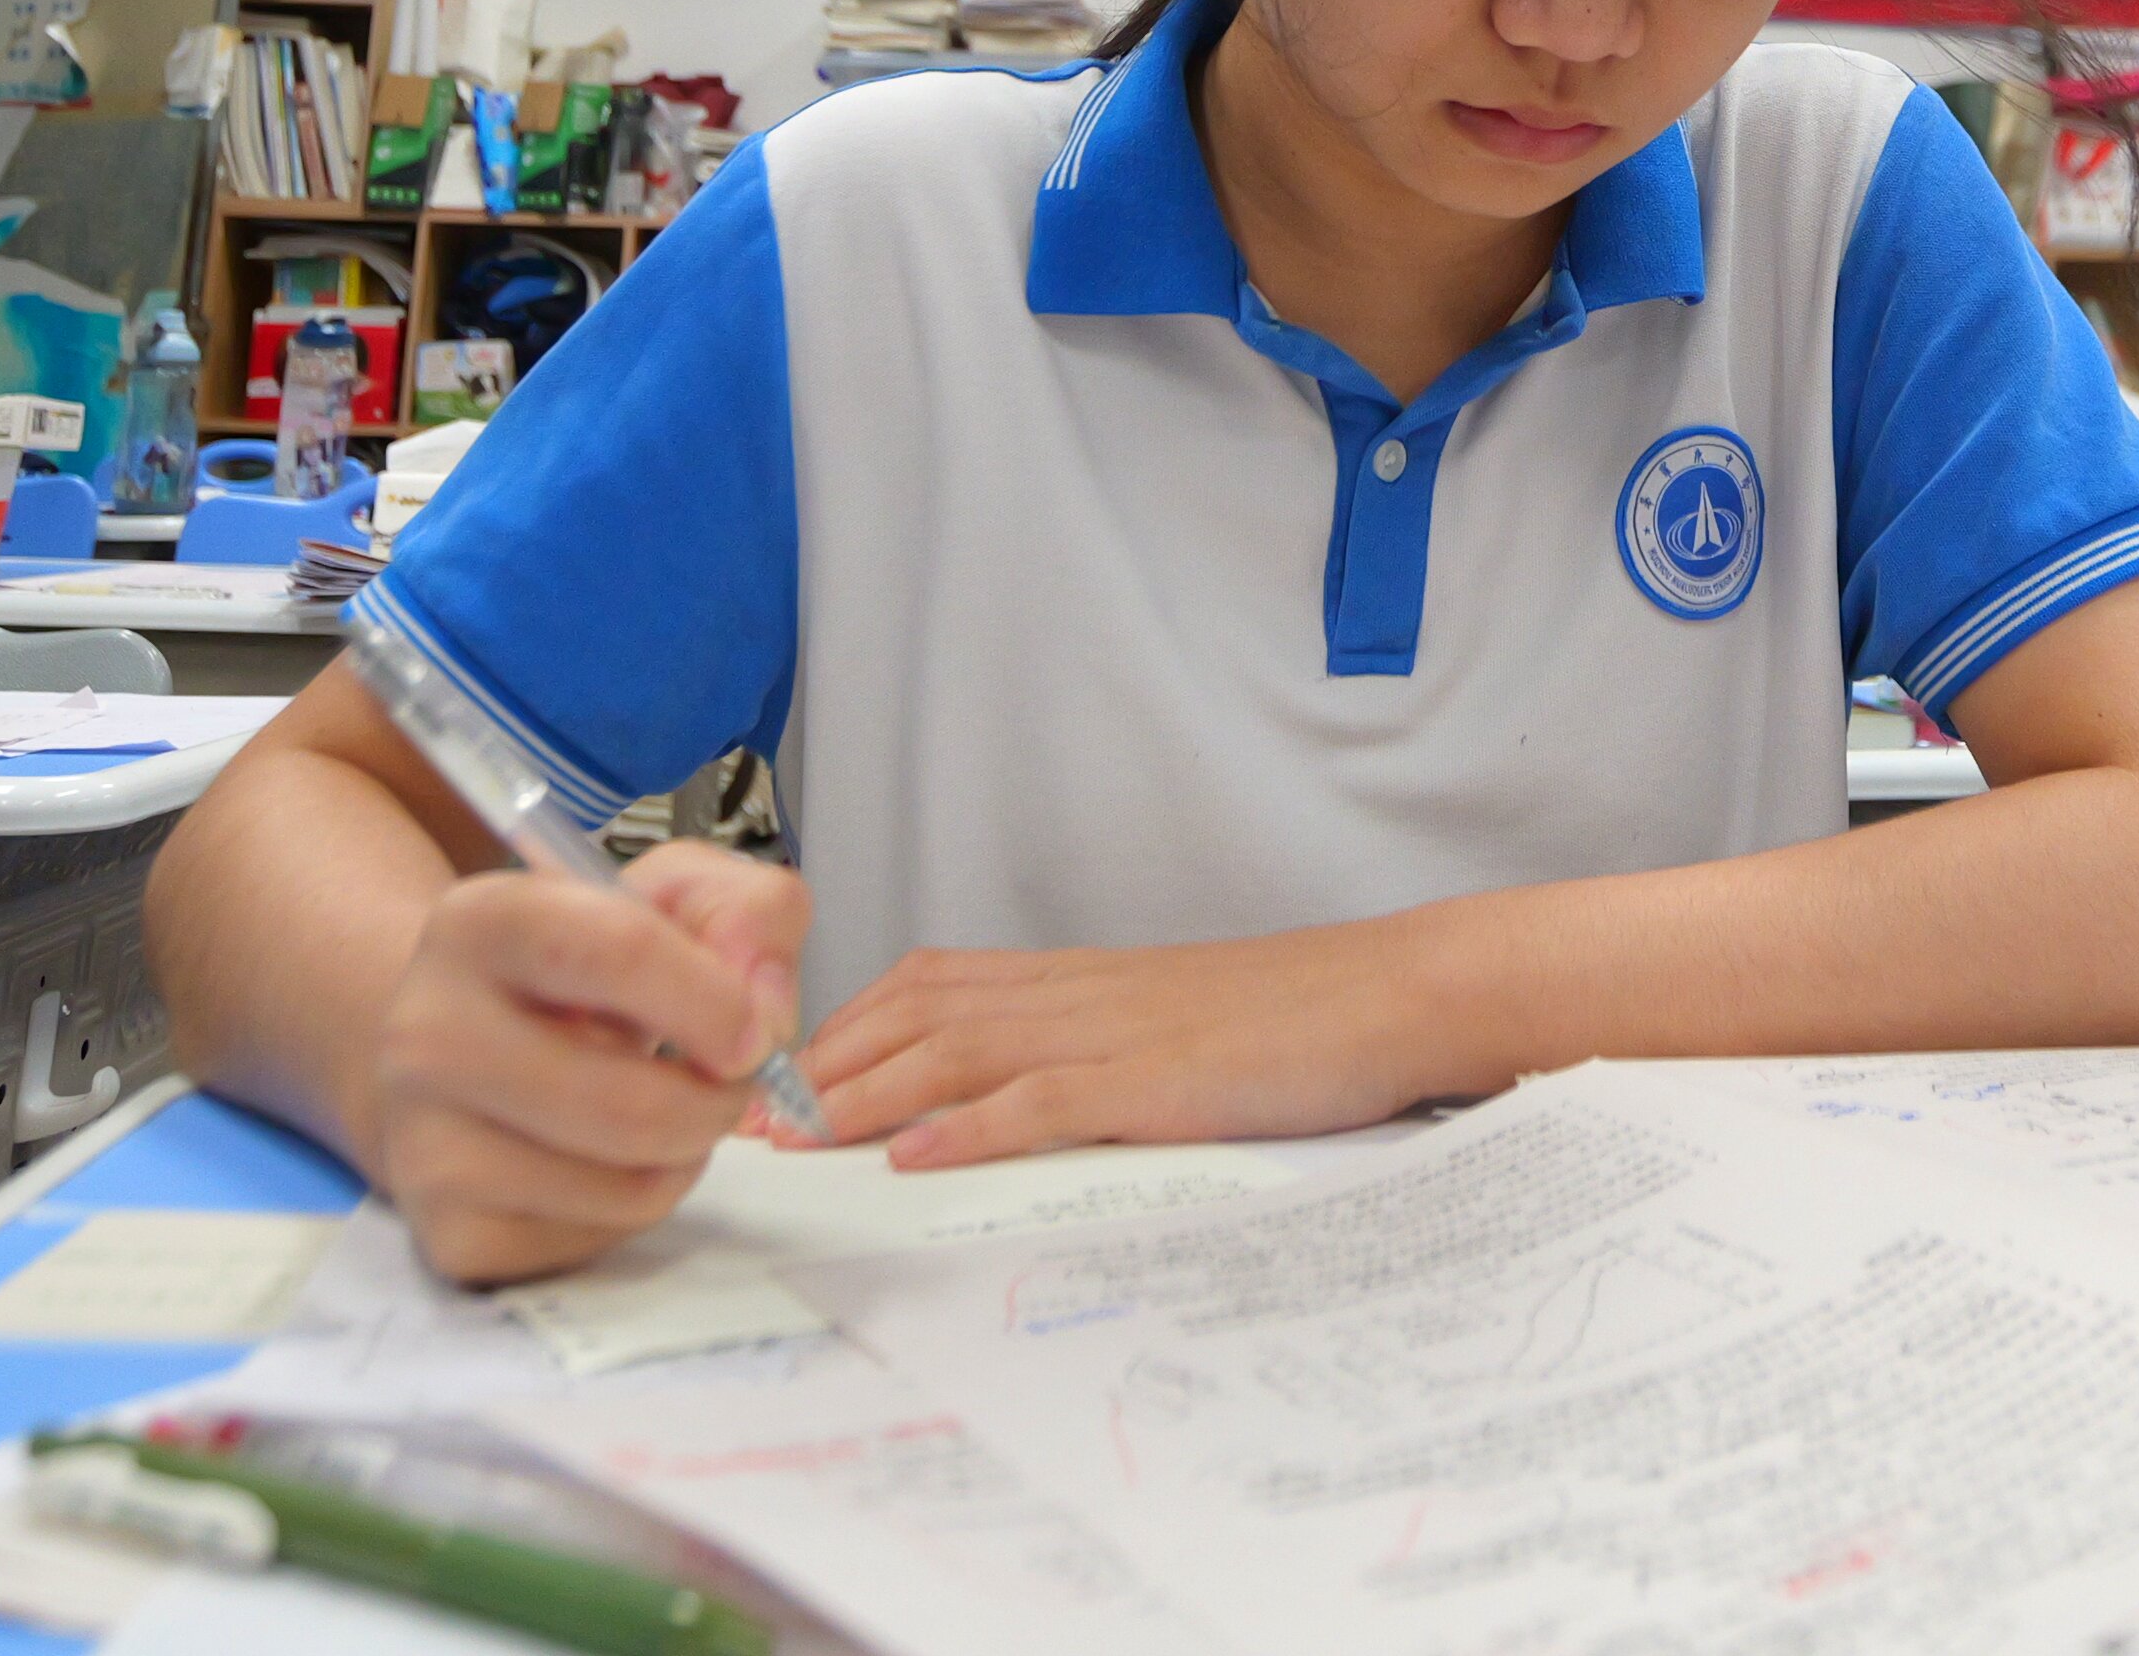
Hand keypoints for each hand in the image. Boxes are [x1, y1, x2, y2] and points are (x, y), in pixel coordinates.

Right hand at [353, 841, 809, 1283]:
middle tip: (729, 1080)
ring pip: (628, 1185)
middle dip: (720, 1101)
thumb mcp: (666, 896)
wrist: (458, 1044)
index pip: (621, 953)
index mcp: (479, 923)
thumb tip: (764, 1012)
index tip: (754, 1031)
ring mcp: (428, 1145)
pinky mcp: (452, 1233)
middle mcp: (429, 1033)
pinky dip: (640, 1202)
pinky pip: (603, 1239)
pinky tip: (611, 1153)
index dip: (717, 1000)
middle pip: (631, 1106)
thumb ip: (747, 912)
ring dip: (688, 1151)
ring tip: (665, 1105)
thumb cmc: (576, 966)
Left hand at [799, 919, 1460, 1165]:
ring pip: (959, 1050)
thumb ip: (1094, 1049)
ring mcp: (1116, 1032)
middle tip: (743, 1117)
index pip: (929, 984)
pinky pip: (1045, 1099)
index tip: (774, 1074)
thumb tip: (1013, 1099)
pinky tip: (914, 1156)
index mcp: (1080, 980)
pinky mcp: (1158, 1080)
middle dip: (822, 1066)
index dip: (843, 1027)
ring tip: (794, 1140)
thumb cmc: (1296, 1019)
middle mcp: (1078, 993)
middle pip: (918, 1012)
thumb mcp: (1174, 1025)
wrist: (1395, 993)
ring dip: (864, 1096)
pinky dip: (969, 1126)